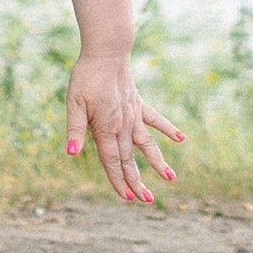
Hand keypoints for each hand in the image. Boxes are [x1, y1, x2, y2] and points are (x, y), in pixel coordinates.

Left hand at [65, 52, 184, 206]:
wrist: (106, 51)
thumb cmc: (86, 77)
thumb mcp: (74, 103)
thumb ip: (76, 130)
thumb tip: (71, 154)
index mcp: (106, 128)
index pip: (112, 161)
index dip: (118, 180)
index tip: (128, 198)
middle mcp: (123, 125)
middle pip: (129, 158)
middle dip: (137, 180)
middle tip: (147, 200)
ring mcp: (133, 114)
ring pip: (147, 143)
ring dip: (157, 161)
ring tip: (171, 177)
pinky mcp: (138, 102)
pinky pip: (155, 119)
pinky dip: (167, 129)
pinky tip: (180, 138)